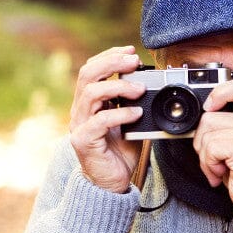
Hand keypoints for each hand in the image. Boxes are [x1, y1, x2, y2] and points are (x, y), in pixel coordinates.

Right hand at [69, 46, 146, 192]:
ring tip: (140, 89)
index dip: (109, 55)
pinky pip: (100, 121)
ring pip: (92, 93)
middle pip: (87, 74)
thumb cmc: (120, 151)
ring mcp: (80, 125)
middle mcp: (81, 110)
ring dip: (119, 86)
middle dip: (112, 62)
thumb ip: (135, 102)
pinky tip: (136, 113)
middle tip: (134, 61)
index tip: (131, 50)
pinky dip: (120, 113)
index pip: (92, 68)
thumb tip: (152, 83)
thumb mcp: (131, 120)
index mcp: (90, 102)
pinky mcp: (84, 141)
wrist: (112, 181)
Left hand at [192, 79, 232, 211]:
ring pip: (207, 135)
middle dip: (202, 142)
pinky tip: (222, 173)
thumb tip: (199, 117)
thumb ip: (223, 125)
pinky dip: (209, 165)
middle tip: (215, 159)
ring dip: (205, 157)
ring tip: (220, 167)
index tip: (211, 108)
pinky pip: (211, 148)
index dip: (219, 93)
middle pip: (208, 117)